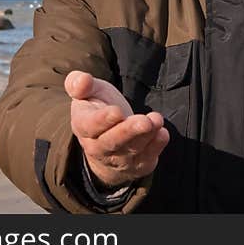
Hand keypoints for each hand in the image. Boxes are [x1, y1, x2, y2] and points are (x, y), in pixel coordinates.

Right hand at [64, 71, 169, 187]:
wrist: (106, 141)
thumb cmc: (98, 109)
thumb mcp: (88, 93)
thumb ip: (80, 84)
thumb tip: (82, 79)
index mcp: (83, 126)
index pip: (90, 126)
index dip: (102, 120)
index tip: (117, 112)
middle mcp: (98, 147)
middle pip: (113, 142)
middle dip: (129, 132)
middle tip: (144, 122)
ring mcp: (118, 159)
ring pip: (132, 149)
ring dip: (146, 136)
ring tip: (157, 120)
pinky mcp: (137, 165)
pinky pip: (146, 158)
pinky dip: (156, 147)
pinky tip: (162, 133)